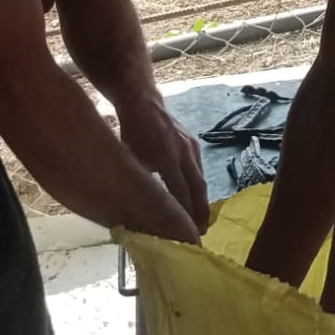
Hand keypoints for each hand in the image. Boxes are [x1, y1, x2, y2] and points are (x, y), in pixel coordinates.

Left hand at [115, 95, 210, 231]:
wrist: (143, 102)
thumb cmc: (132, 131)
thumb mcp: (133, 157)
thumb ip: (143, 179)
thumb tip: (144, 205)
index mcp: (167, 155)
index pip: (180, 190)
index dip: (185, 212)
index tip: (187, 231)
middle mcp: (184, 151)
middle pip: (197, 187)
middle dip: (200, 211)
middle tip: (201, 233)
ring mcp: (191, 146)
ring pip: (200, 179)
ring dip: (202, 201)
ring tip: (201, 222)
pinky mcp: (194, 145)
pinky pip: (198, 170)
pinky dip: (198, 187)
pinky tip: (197, 200)